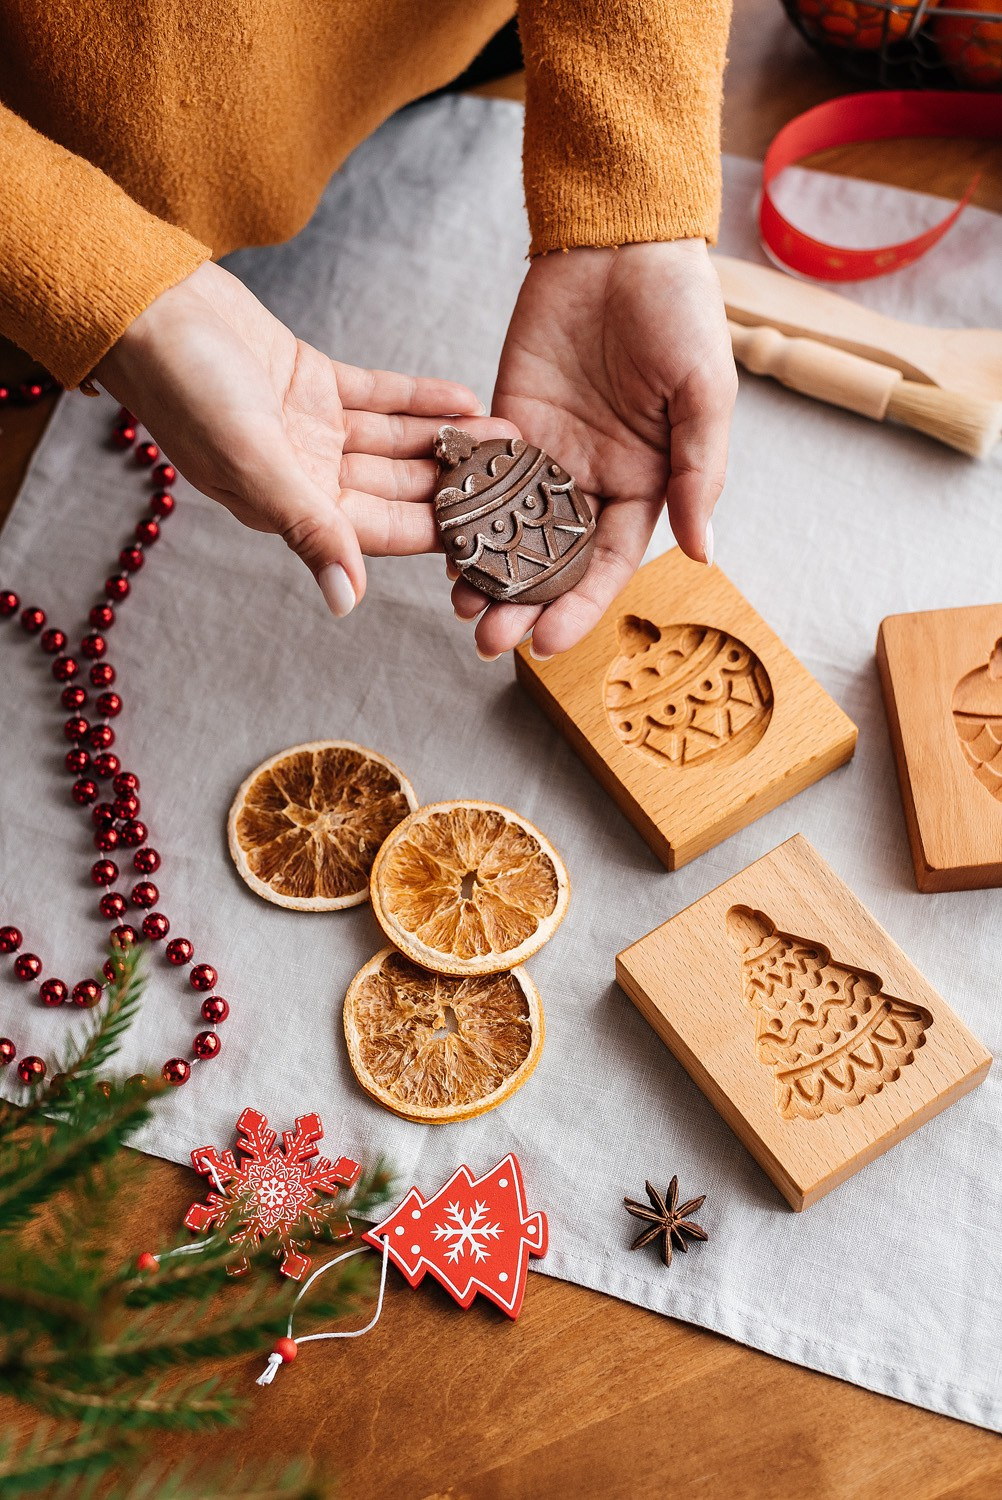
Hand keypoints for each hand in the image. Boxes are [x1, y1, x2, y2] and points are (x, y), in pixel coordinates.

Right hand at [95, 260, 508, 616]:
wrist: (148, 307)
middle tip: (520, 475)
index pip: (382, 532)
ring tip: (507, 432)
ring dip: (449, 439)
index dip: (439, 534)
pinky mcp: (314, 380)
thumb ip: (307, 530)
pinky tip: (464, 396)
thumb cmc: (185, 389)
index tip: (496, 535)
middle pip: (399, 489)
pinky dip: (420, 397)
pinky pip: (380, 396)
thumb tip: (346, 602)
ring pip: (398, 443)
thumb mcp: (254, 462)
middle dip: (457, 483)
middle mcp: (307, 475)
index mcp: (291, 507)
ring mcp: (313, 428)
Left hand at [452, 239, 736, 657]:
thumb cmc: (680, 310)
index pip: (607, 563)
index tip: (546, 643)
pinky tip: (440, 538)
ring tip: (458, 605)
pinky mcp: (506, 420)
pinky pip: (482, 472)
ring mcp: (546, 452)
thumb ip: (699, 473)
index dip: (578, 606)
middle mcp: (592, 479)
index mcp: (645, 483)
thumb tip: (702, 552)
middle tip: (487, 640)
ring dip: (484, 569)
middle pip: (551, 558)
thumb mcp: (704, 393)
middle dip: (521, 602)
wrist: (621, 239)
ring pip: (509, 527)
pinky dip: (462, 506)